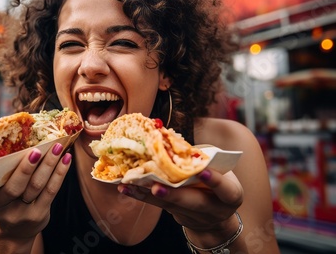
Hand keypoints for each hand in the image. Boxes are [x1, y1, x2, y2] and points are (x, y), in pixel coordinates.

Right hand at [0, 143, 71, 238]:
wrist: (12, 233)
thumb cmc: (2, 202)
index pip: (1, 185)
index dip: (15, 170)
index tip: (26, 152)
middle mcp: (4, 210)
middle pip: (18, 186)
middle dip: (29, 167)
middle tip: (39, 149)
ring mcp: (23, 214)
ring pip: (38, 186)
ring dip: (49, 165)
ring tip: (58, 148)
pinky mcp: (39, 215)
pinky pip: (51, 191)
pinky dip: (59, 174)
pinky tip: (66, 159)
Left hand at [117, 169, 242, 232]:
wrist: (215, 217)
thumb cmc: (217, 183)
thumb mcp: (220, 171)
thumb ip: (203, 160)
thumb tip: (171, 138)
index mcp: (230, 195)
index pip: (225, 189)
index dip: (216, 181)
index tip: (204, 172)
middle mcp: (213, 208)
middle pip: (193, 203)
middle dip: (174, 195)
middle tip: (157, 187)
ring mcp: (193, 215)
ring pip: (169, 205)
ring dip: (147, 193)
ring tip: (131, 183)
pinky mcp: (175, 214)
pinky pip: (156, 205)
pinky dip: (139, 195)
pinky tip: (124, 187)